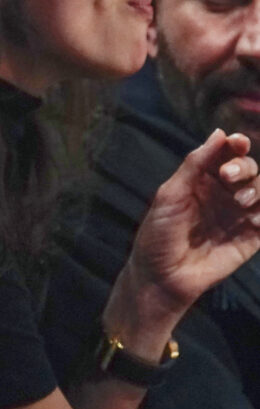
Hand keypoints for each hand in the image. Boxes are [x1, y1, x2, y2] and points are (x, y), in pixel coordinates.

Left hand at [110, 129, 259, 347]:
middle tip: (228, 176)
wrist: (162, 275)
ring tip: (239, 200)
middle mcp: (222, 194)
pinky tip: (252, 218)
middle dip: (244, 166)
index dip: (235, 145)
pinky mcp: (249, 238)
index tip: (238, 142)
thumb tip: (219, 133)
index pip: (225, 155)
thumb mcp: (171, 194)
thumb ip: (195, 164)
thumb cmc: (159, 233)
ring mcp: (237, 215)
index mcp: (201, 180)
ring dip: (256, 188)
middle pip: (248, 169)